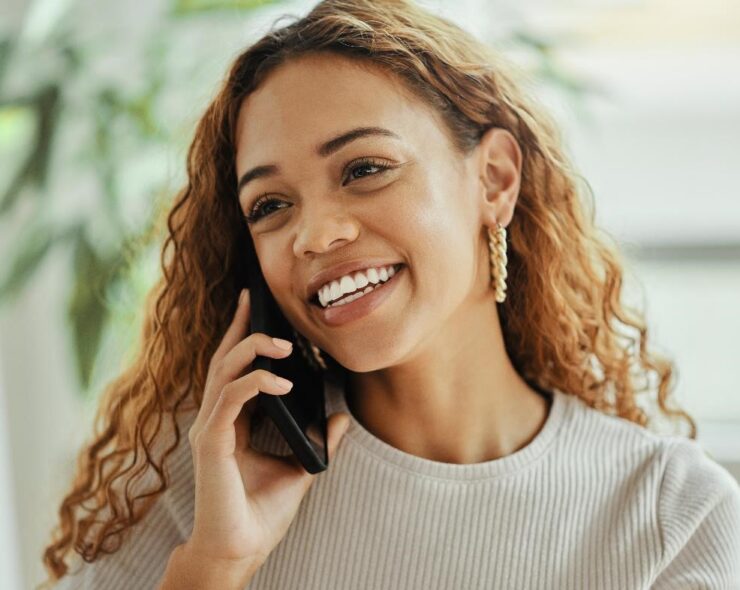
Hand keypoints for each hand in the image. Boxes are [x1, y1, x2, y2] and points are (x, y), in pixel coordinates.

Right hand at [184, 288, 349, 568]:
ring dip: (253, 349)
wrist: (241, 550)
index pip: (235, 369)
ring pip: (224, 371)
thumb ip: (316, 440)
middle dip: (240, 326)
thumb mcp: (299, 468)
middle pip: (223, 359)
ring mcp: (210, 428)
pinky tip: (282, 380)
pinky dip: (256, 383)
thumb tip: (340, 418)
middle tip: (254, 297)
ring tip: (284, 343)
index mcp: (232, 422)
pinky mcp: (211, 442)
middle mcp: (216, 419)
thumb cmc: (261, 513)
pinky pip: (230, 398)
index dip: (244, 337)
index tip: (257, 308)